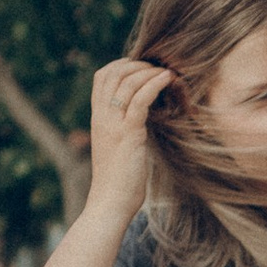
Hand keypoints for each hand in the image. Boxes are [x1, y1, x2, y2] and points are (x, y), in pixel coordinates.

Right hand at [85, 58, 172, 225]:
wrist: (110, 203)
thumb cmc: (119, 180)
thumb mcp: (118, 147)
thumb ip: (125, 128)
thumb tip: (143, 118)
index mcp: (98, 118)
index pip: (102, 77)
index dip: (122, 65)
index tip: (143, 67)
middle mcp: (102, 116)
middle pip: (114, 73)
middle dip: (137, 64)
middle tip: (158, 68)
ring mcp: (113, 124)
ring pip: (128, 82)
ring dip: (149, 72)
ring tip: (167, 72)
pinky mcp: (128, 133)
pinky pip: (140, 99)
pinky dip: (155, 84)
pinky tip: (168, 80)